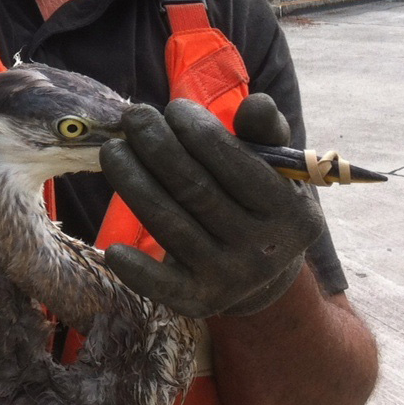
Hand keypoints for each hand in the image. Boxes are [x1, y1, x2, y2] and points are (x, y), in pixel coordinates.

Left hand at [100, 93, 324, 317]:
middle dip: (158, 148)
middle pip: (196, 190)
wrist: (264, 269)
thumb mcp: (275, 166)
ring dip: (134, 184)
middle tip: (133, 118)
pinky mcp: (200, 301)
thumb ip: (265, 132)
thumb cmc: (261, 199)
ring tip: (112, 150)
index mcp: (291, 213)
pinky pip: (163, 285)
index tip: (173, 108)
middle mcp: (264, 251)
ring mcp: (231, 279)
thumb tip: (256, 103)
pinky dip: (138, 270)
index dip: (199, 131)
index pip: (236, 164)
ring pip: (171, 224)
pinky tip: (112, 249)